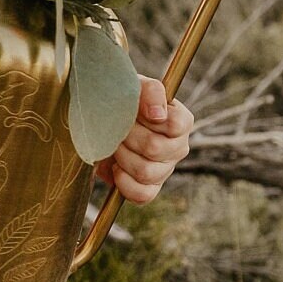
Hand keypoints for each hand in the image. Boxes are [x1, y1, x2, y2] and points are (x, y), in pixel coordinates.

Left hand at [97, 76, 192, 204]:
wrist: (101, 122)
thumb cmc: (122, 102)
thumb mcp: (135, 86)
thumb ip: (150, 91)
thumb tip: (157, 114)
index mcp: (181, 121)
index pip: (175, 124)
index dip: (148, 120)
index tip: (134, 112)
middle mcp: (178, 147)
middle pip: (155, 148)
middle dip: (127, 137)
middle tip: (117, 129)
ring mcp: (165, 170)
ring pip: (146, 172)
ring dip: (122, 158)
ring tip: (116, 146)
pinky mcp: (150, 188)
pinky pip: (142, 195)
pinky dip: (123, 183)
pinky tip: (116, 168)